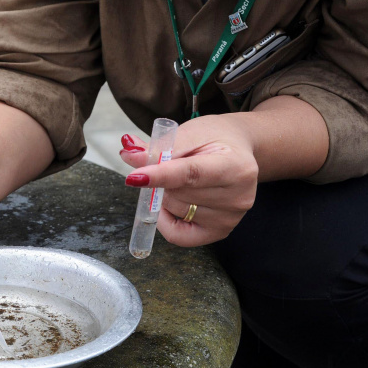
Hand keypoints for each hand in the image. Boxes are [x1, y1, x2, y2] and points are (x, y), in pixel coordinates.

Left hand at [119, 114, 258, 246]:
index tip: (134, 177)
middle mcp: (238, 197)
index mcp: (236, 166)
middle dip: (161, 179)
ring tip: (180, 179)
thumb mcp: (189, 133)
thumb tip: (128, 154)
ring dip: (166, 195)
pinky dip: (166, 220)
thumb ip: (159, 146)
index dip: (159, 176)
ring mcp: (230, 218)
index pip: (191, 174)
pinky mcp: (220, 232)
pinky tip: (171, 204)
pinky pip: (178, 235)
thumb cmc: (214, 138)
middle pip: (178, 194)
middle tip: (168, 164)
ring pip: (175, 210)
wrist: (239, 150)